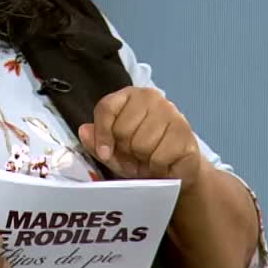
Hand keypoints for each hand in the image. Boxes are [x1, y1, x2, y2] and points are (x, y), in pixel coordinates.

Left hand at [78, 86, 205, 187]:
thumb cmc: (143, 156)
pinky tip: (163, 164)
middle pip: (123, 128)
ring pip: (141, 144)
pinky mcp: (184, 131)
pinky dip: (157, 167)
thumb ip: (96, 141)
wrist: (176, 171)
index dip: (101, 133)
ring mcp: (170, 112)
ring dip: (143, 159)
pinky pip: (159, 156)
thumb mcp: (114, 152)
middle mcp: (151, 98)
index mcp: (130, 96)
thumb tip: (84, 130)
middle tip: (136, 154)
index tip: (104, 152)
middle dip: (126, 149)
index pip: (107, 107)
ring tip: (150, 158)